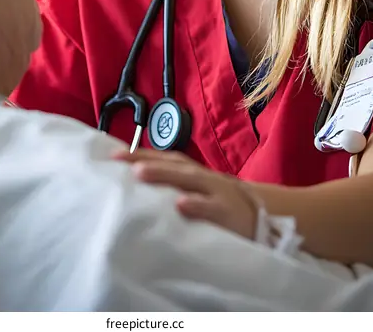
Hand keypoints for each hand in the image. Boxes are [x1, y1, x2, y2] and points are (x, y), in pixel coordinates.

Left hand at [113, 148, 256, 239]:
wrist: (260, 218)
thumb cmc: (218, 204)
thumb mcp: (197, 192)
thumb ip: (173, 186)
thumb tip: (136, 182)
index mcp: (192, 172)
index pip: (163, 159)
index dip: (139, 154)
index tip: (113, 155)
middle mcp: (201, 177)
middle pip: (171, 164)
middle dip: (145, 160)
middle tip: (119, 160)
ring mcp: (214, 192)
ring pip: (188, 179)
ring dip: (164, 175)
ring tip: (140, 173)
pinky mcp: (226, 212)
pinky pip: (210, 207)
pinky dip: (196, 204)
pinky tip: (180, 205)